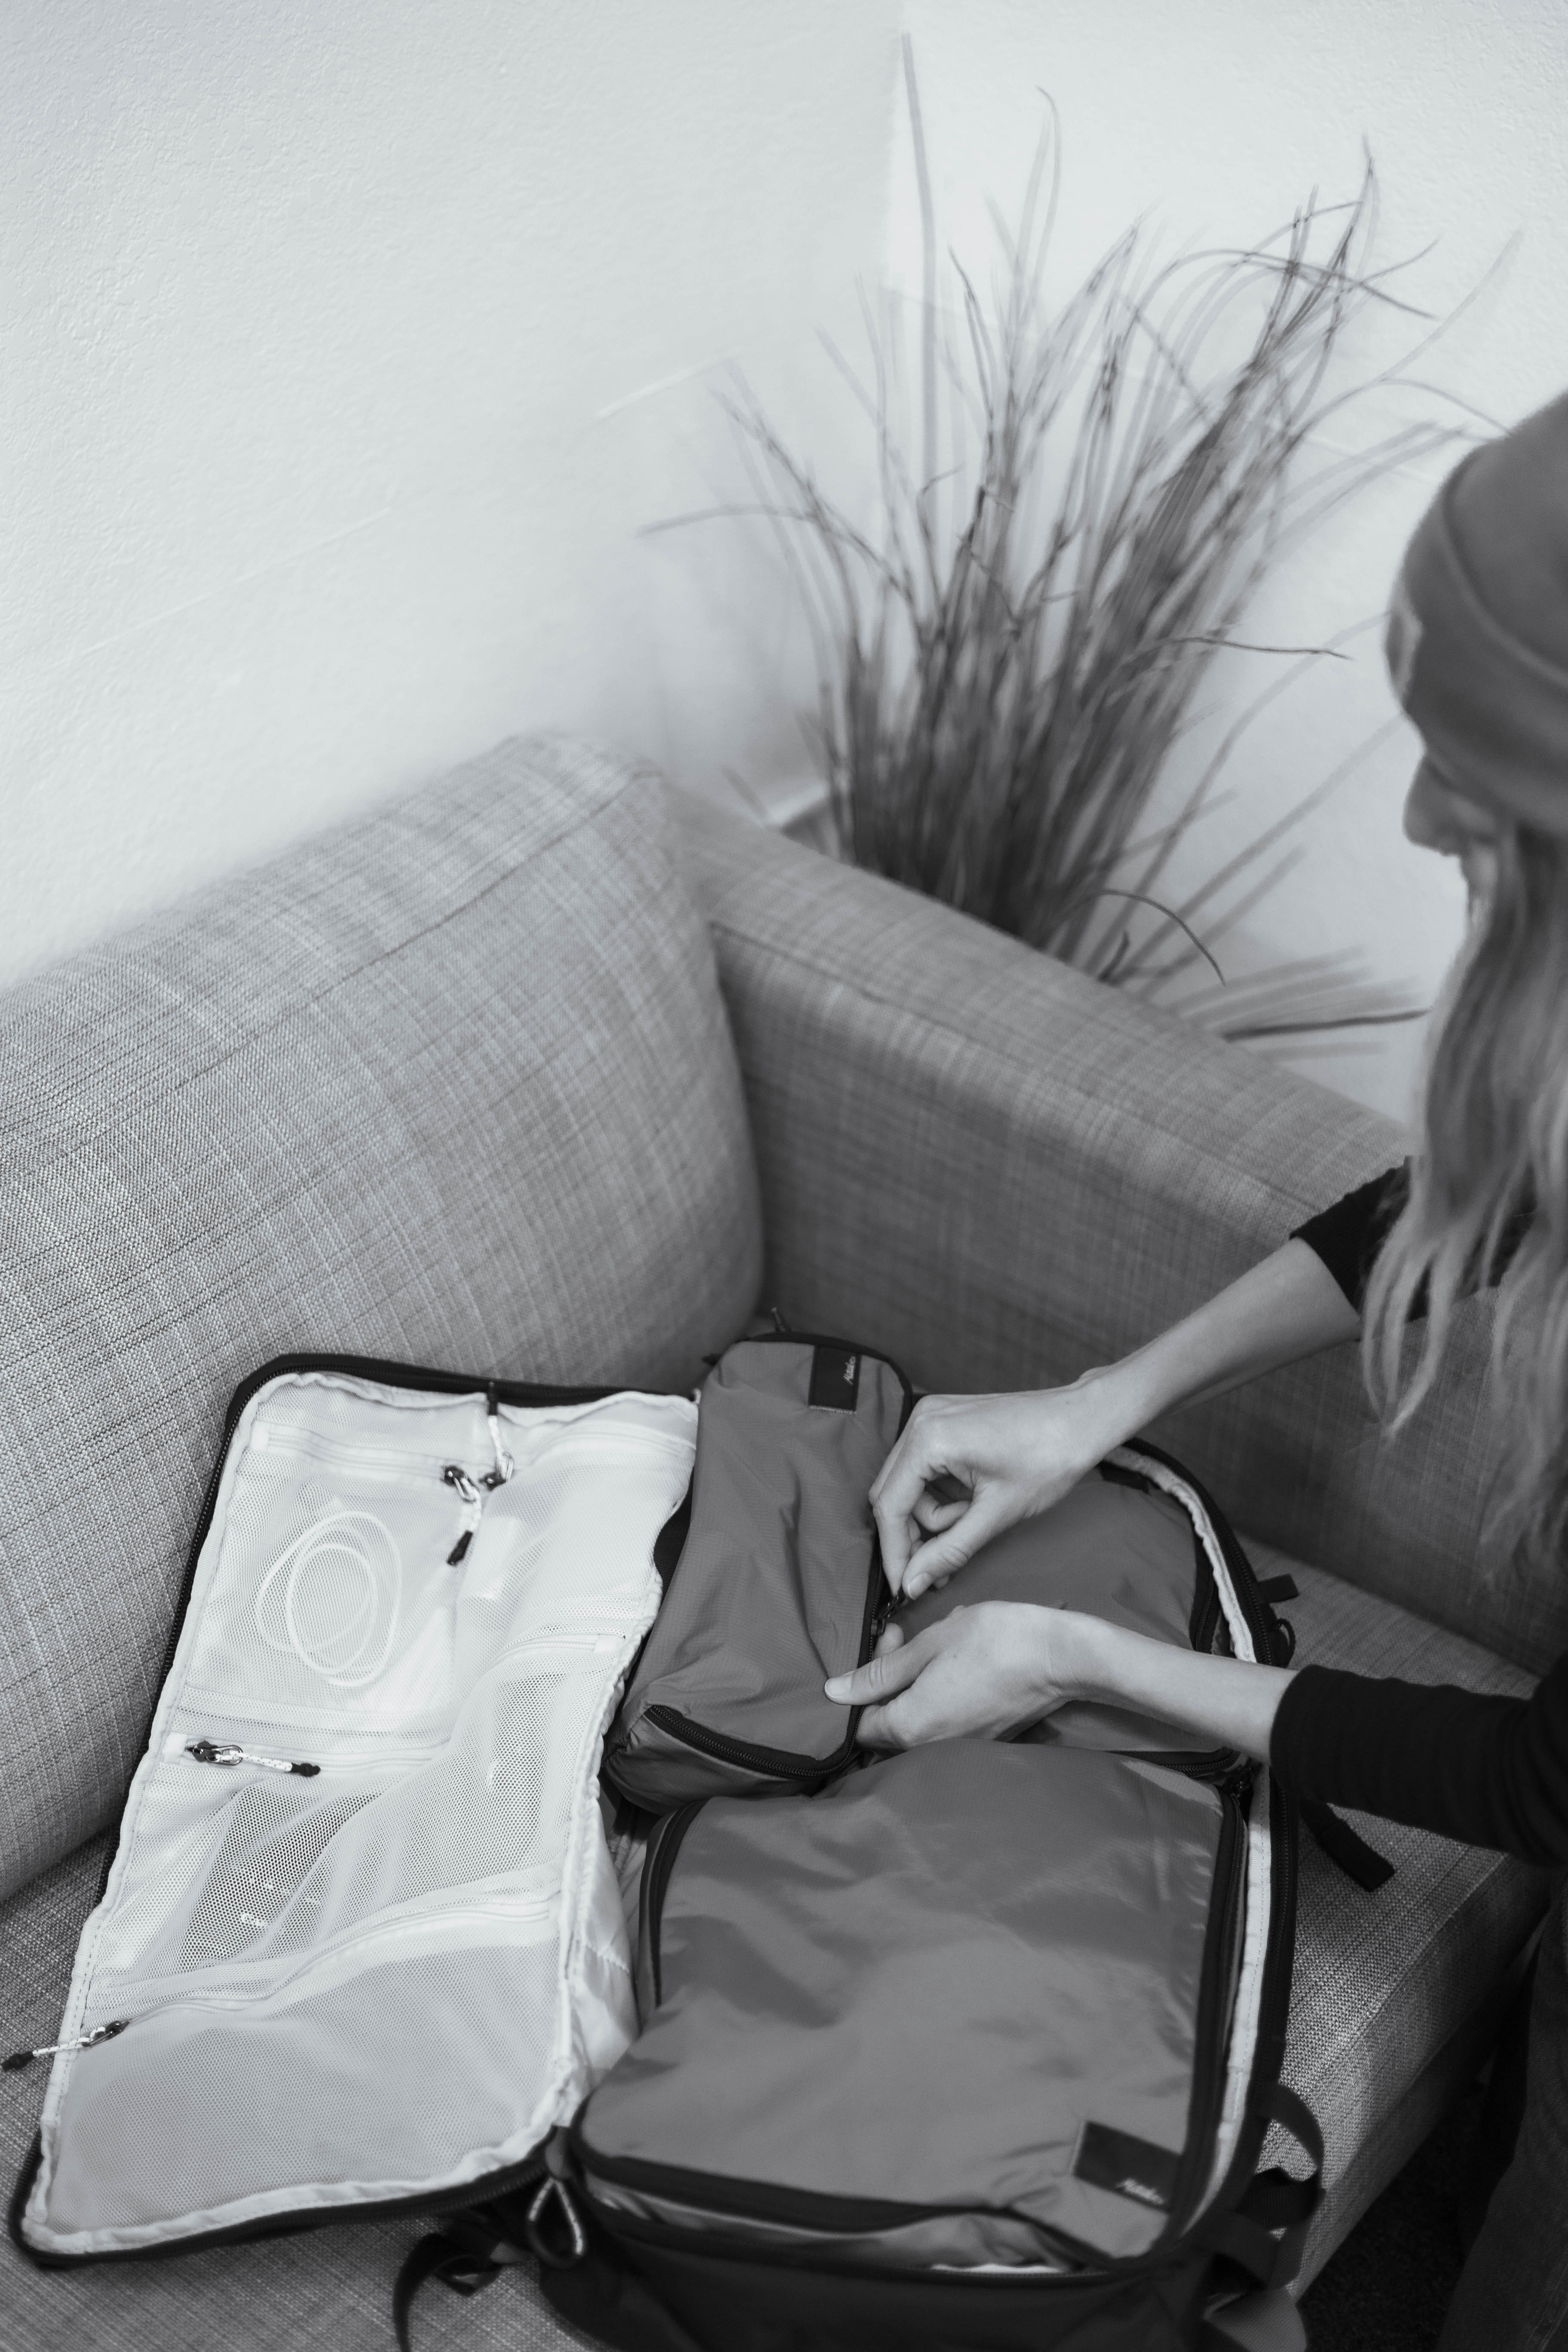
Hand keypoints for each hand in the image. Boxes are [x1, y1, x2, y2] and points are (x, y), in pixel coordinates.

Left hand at [823, 1603, 1081, 1748]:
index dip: (860, 1685)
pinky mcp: (981, 1741)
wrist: (1059, 1656)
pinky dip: (935, 1696)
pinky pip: (941, 1724)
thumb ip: (880, 1672)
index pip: (859, 1725)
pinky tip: (951, 1663)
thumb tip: (834, 1692)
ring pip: (914, 1723)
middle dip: (884, 1681)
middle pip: (885, 1725)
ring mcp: (959, 1748)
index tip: (882, 1643)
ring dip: (910, 1685)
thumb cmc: (993, 1641)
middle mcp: (931, 1749)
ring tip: (928, 1644)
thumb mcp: (929, 1644)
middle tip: (901, 1636)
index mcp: (910, 1727)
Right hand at [870, 1383, 1120, 1599]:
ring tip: (974, 1519)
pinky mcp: (943, 1420)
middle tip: (940, 1565)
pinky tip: (971, 1503)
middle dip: (915, 1533)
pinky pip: (925, 1468)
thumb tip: (912, 1583)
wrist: (1082, 1421)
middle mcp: (921, 1420)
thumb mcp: (997, 1513)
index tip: (902, 1586)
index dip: (894, 1551)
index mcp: (929, 1438)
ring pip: (909, 1484)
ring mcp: (931, 1416)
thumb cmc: (1049, 1458)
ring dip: (934, 1514)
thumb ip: (949, 1550)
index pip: (890, 1505)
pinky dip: (942, 1494)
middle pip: (892, 1493)